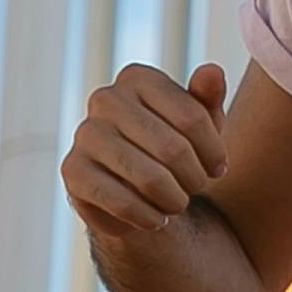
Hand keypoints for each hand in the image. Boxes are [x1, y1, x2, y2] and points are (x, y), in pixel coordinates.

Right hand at [63, 62, 230, 242]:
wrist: (137, 188)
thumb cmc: (178, 145)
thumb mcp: (202, 122)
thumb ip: (208, 97)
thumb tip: (212, 71)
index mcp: (138, 78)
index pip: (193, 118)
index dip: (214, 152)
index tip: (218, 168)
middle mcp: (106, 99)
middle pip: (173, 149)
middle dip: (194, 178)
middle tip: (196, 188)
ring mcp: (85, 134)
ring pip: (149, 177)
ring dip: (174, 200)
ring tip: (178, 203)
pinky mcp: (72, 171)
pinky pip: (122, 201)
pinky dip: (148, 217)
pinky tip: (156, 219)